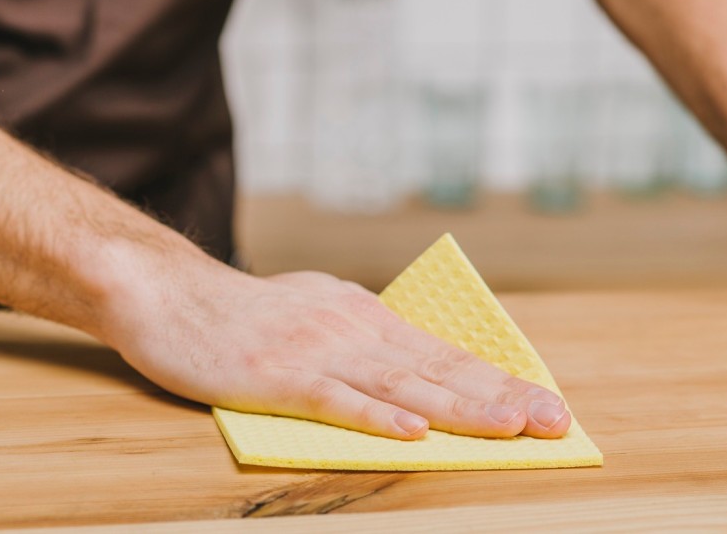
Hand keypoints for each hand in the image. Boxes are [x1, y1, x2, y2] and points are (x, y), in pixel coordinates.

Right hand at [102, 254, 571, 439]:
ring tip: (512, 427)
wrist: (169, 294)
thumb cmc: (245, 314)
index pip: (446, 353)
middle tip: (556, 420)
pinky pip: (336, 401)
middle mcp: (355, 329)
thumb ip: (365, 338)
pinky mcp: (279, 377)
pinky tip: (414, 432)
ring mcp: (319, 352)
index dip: (499, 380)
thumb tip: (414, 368)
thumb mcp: (319, 311)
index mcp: (367, 317)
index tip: (547, 402)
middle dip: (502, 397)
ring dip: (462, 408)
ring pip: (403, 384)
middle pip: (440, 369)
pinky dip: (377, 416)